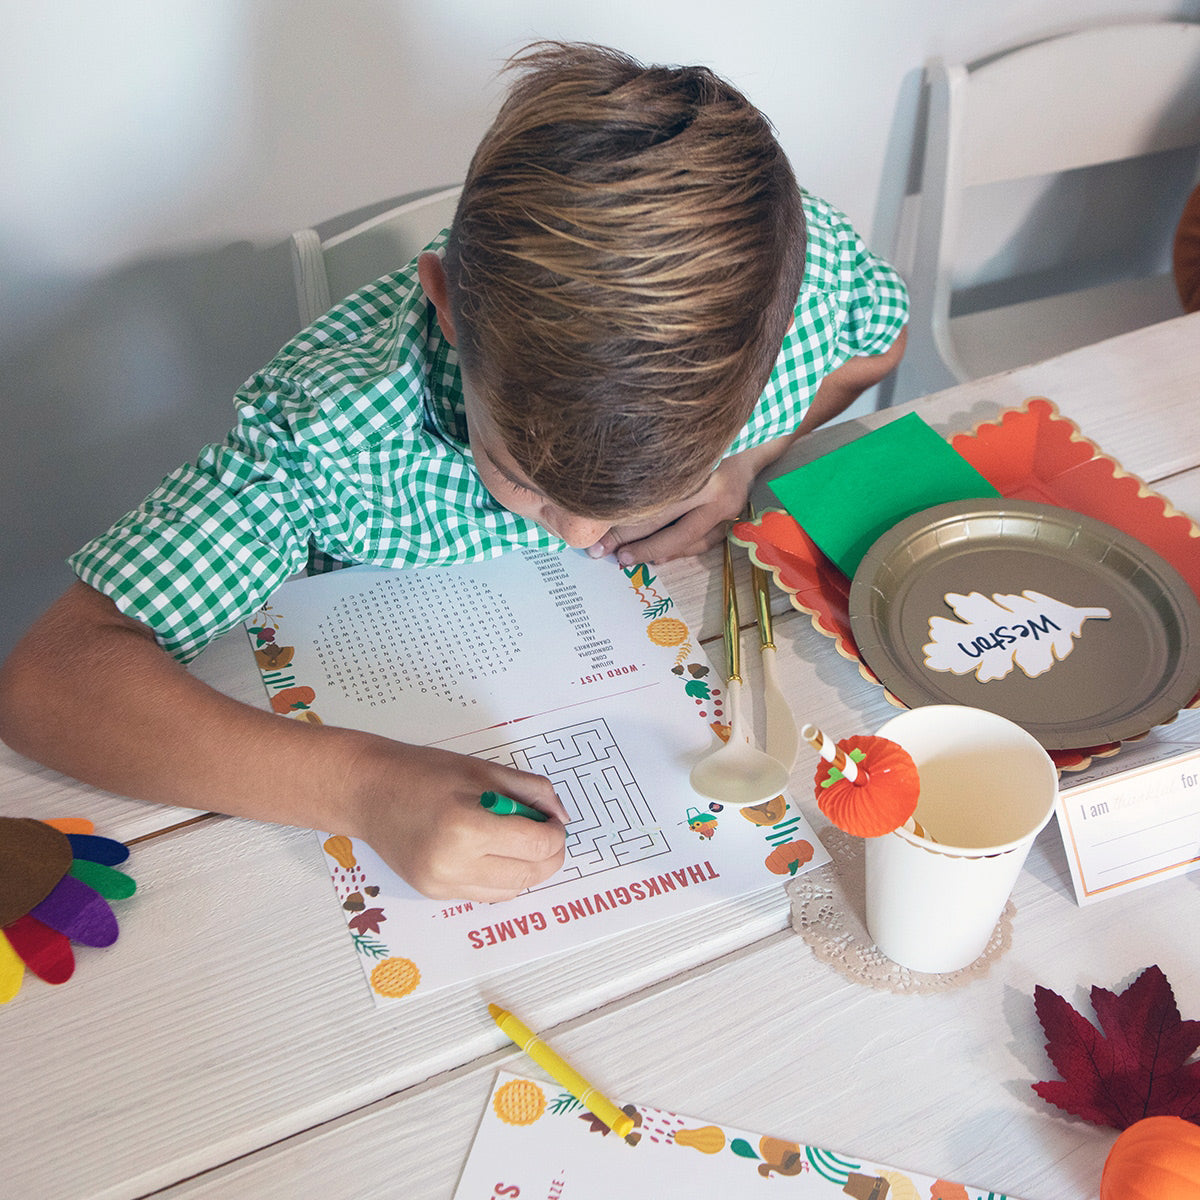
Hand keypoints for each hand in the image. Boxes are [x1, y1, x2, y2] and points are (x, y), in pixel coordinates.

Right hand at [344, 735, 568, 901]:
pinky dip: (502, 877)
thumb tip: (560, 817)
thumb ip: (532, 791)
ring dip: (527, 869)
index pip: (536, 846)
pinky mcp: (435, 893)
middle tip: (545, 832)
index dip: (554, 834)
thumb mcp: (485, 770)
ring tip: (517, 841)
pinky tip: (494, 853)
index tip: (552, 821)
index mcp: (466, 826)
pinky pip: (487, 894)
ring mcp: (442, 884)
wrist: (370, 792)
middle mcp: (453, 863)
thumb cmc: (424, 773)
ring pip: (512, 890)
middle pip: (529, 874)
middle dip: (549, 855)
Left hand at [589, 442, 774, 565]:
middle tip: (603, 553)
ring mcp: (729, 507)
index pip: (652, 504)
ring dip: (654, 551)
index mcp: (700, 468)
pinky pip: (704, 541)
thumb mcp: (684, 442)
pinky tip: (659, 556)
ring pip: (686, 539)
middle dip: (630, 541)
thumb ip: (652, 463)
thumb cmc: (714, 432)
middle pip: (665, 523)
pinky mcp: (735, 517)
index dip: (620, 523)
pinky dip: (680, 550)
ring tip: (628, 559)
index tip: (595, 536)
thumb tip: (610, 492)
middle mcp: (717, 490)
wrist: (762, 434)